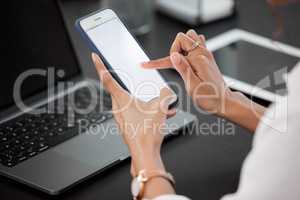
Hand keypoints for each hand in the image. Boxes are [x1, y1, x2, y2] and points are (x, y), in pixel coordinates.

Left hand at [91, 53, 175, 175]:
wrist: (145, 154)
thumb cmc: (146, 133)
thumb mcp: (160, 108)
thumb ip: (165, 95)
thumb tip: (167, 92)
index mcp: (121, 100)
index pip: (107, 78)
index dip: (100, 65)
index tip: (95, 57)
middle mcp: (118, 108)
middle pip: (122, 89)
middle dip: (133, 85)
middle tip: (140, 81)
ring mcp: (122, 117)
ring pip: (132, 102)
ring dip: (146, 101)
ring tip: (160, 104)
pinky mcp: (127, 124)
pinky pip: (136, 112)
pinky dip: (147, 110)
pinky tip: (161, 114)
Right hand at [142, 30, 265, 131]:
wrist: (224, 101)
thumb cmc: (210, 97)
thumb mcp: (193, 86)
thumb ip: (183, 68)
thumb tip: (174, 55)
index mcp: (198, 60)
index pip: (174, 53)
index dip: (157, 61)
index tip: (146, 65)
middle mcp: (203, 54)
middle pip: (182, 37)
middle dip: (174, 48)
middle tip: (175, 65)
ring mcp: (206, 54)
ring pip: (190, 37)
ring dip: (181, 46)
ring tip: (181, 62)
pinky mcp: (206, 57)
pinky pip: (196, 43)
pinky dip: (188, 48)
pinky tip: (187, 60)